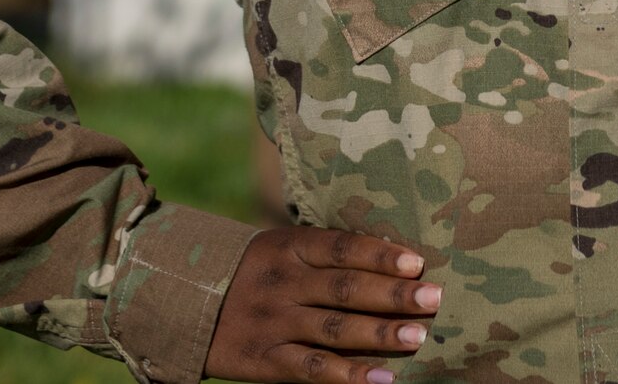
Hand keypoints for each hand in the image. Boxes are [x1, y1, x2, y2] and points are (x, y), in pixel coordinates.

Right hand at [206, 227, 441, 383]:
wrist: (183, 300)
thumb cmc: (254, 271)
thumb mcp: (281, 248)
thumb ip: (325, 253)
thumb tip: (393, 256)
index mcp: (289, 247)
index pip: (342, 247)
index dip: (381, 254)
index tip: (418, 261)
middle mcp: (284, 282)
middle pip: (346, 287)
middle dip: (393, 294)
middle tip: (434, 298)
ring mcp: (273, 322)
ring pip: (334, 329)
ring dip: (379, 334)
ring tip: (418, 337)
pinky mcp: (263, 360)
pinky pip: (311, 369)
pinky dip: (348, 375)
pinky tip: (382, 379)